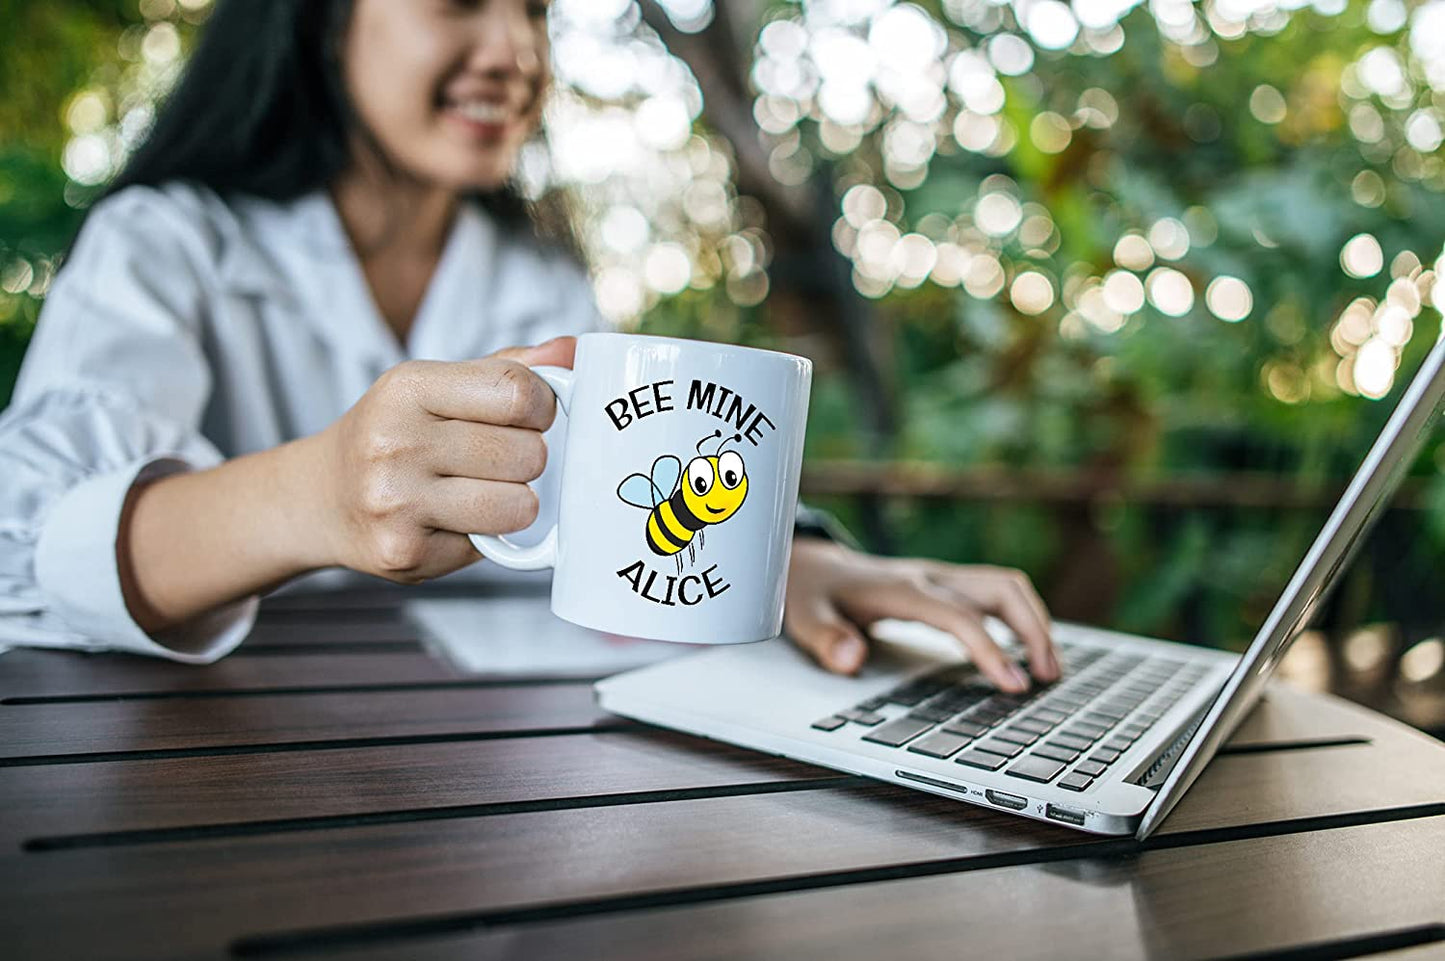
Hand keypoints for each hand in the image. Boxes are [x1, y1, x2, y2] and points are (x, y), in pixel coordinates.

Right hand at [305, 336, 575, 582]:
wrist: (321, 497)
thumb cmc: (397, 435)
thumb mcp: (439, 387)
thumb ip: (509, 369)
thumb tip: (574, 350)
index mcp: (409, 387)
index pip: (517, 392)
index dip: (542, 407)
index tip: (529, 417)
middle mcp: (395, 442)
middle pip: (526, 453)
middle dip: (527, 458)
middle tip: (495, 460)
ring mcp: (395, 500)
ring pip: (518, 505)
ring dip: (514, 502)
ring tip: (479, 491)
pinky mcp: (403, 551)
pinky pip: (490, 546)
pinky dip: (484, 537)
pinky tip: (448, 521)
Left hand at [783, 538, 1057, 692]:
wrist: (810, 565)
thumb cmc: (811, 594)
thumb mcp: (804, 618)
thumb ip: (826, 640)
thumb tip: (851, 660)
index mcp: (902, 589)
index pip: (959, 617)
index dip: (990, 649)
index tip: (1015, 684)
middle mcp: (929, 577)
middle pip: (1000, 589)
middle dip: (1033, 629)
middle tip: (1048, 677)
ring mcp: (941, 578)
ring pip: (1005, 587)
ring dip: (1035, 622)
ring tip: (1050, 669)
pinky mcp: (946, 586)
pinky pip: (995, 595)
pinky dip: (1021, 619)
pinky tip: (1027, 652)